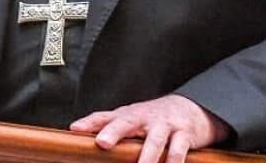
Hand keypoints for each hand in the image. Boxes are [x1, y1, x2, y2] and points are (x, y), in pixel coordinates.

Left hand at [69, 94, 231, 162]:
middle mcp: (144, 118)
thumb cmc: (153, 119)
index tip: (75, 129)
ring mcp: (164, 125)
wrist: (190, 108)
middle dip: (114, 132)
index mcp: (127, 115)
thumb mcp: (130, 120)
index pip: (104, 116)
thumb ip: (108, 127)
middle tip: (102, 143)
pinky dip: (174, 161)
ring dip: (147, 156)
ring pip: (154, 140)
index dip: (89, 122)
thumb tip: (78, 137)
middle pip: (126, 122)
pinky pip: (178, 150)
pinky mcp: (184, 134)